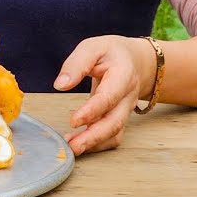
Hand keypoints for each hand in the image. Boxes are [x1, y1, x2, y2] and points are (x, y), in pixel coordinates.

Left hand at [54, 35, 154, 154]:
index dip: (92, 111)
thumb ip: (76, 64)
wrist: (136, 61)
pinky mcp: (118, 118)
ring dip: (95, 143)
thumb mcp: (93, 47)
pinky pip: (112, 136)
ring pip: (114, 132)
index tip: (74, 121)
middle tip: (73, 146)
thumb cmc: (110, 53)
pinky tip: (78, 144)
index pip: (108, 97)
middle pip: (115, 122)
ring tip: (72, 148)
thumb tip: (60, 85)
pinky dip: (98, 144)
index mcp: (123, 76)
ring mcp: (125, 110)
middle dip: (94, 136)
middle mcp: (127, 97)